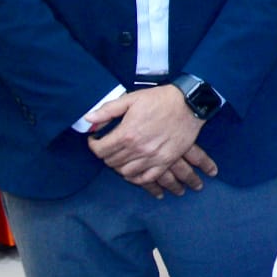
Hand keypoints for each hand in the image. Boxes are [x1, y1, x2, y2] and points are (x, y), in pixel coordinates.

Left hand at [86, 85, 216, 197]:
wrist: (189, 104)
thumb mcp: (131, 99)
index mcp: (127, 133)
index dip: (94, 145)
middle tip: (109, 146)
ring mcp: (152, 158)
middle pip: (112, 162)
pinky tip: (134, 170)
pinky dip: (137, 177)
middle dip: (106, 154)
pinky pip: (146, 178)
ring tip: (121, 157)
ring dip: (120, 166)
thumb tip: (88, 119)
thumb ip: (108, 110)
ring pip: (126, 172)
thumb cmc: (160, 99)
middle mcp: (138, 149)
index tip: (96, 140)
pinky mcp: (165, 161)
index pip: (100, 150)